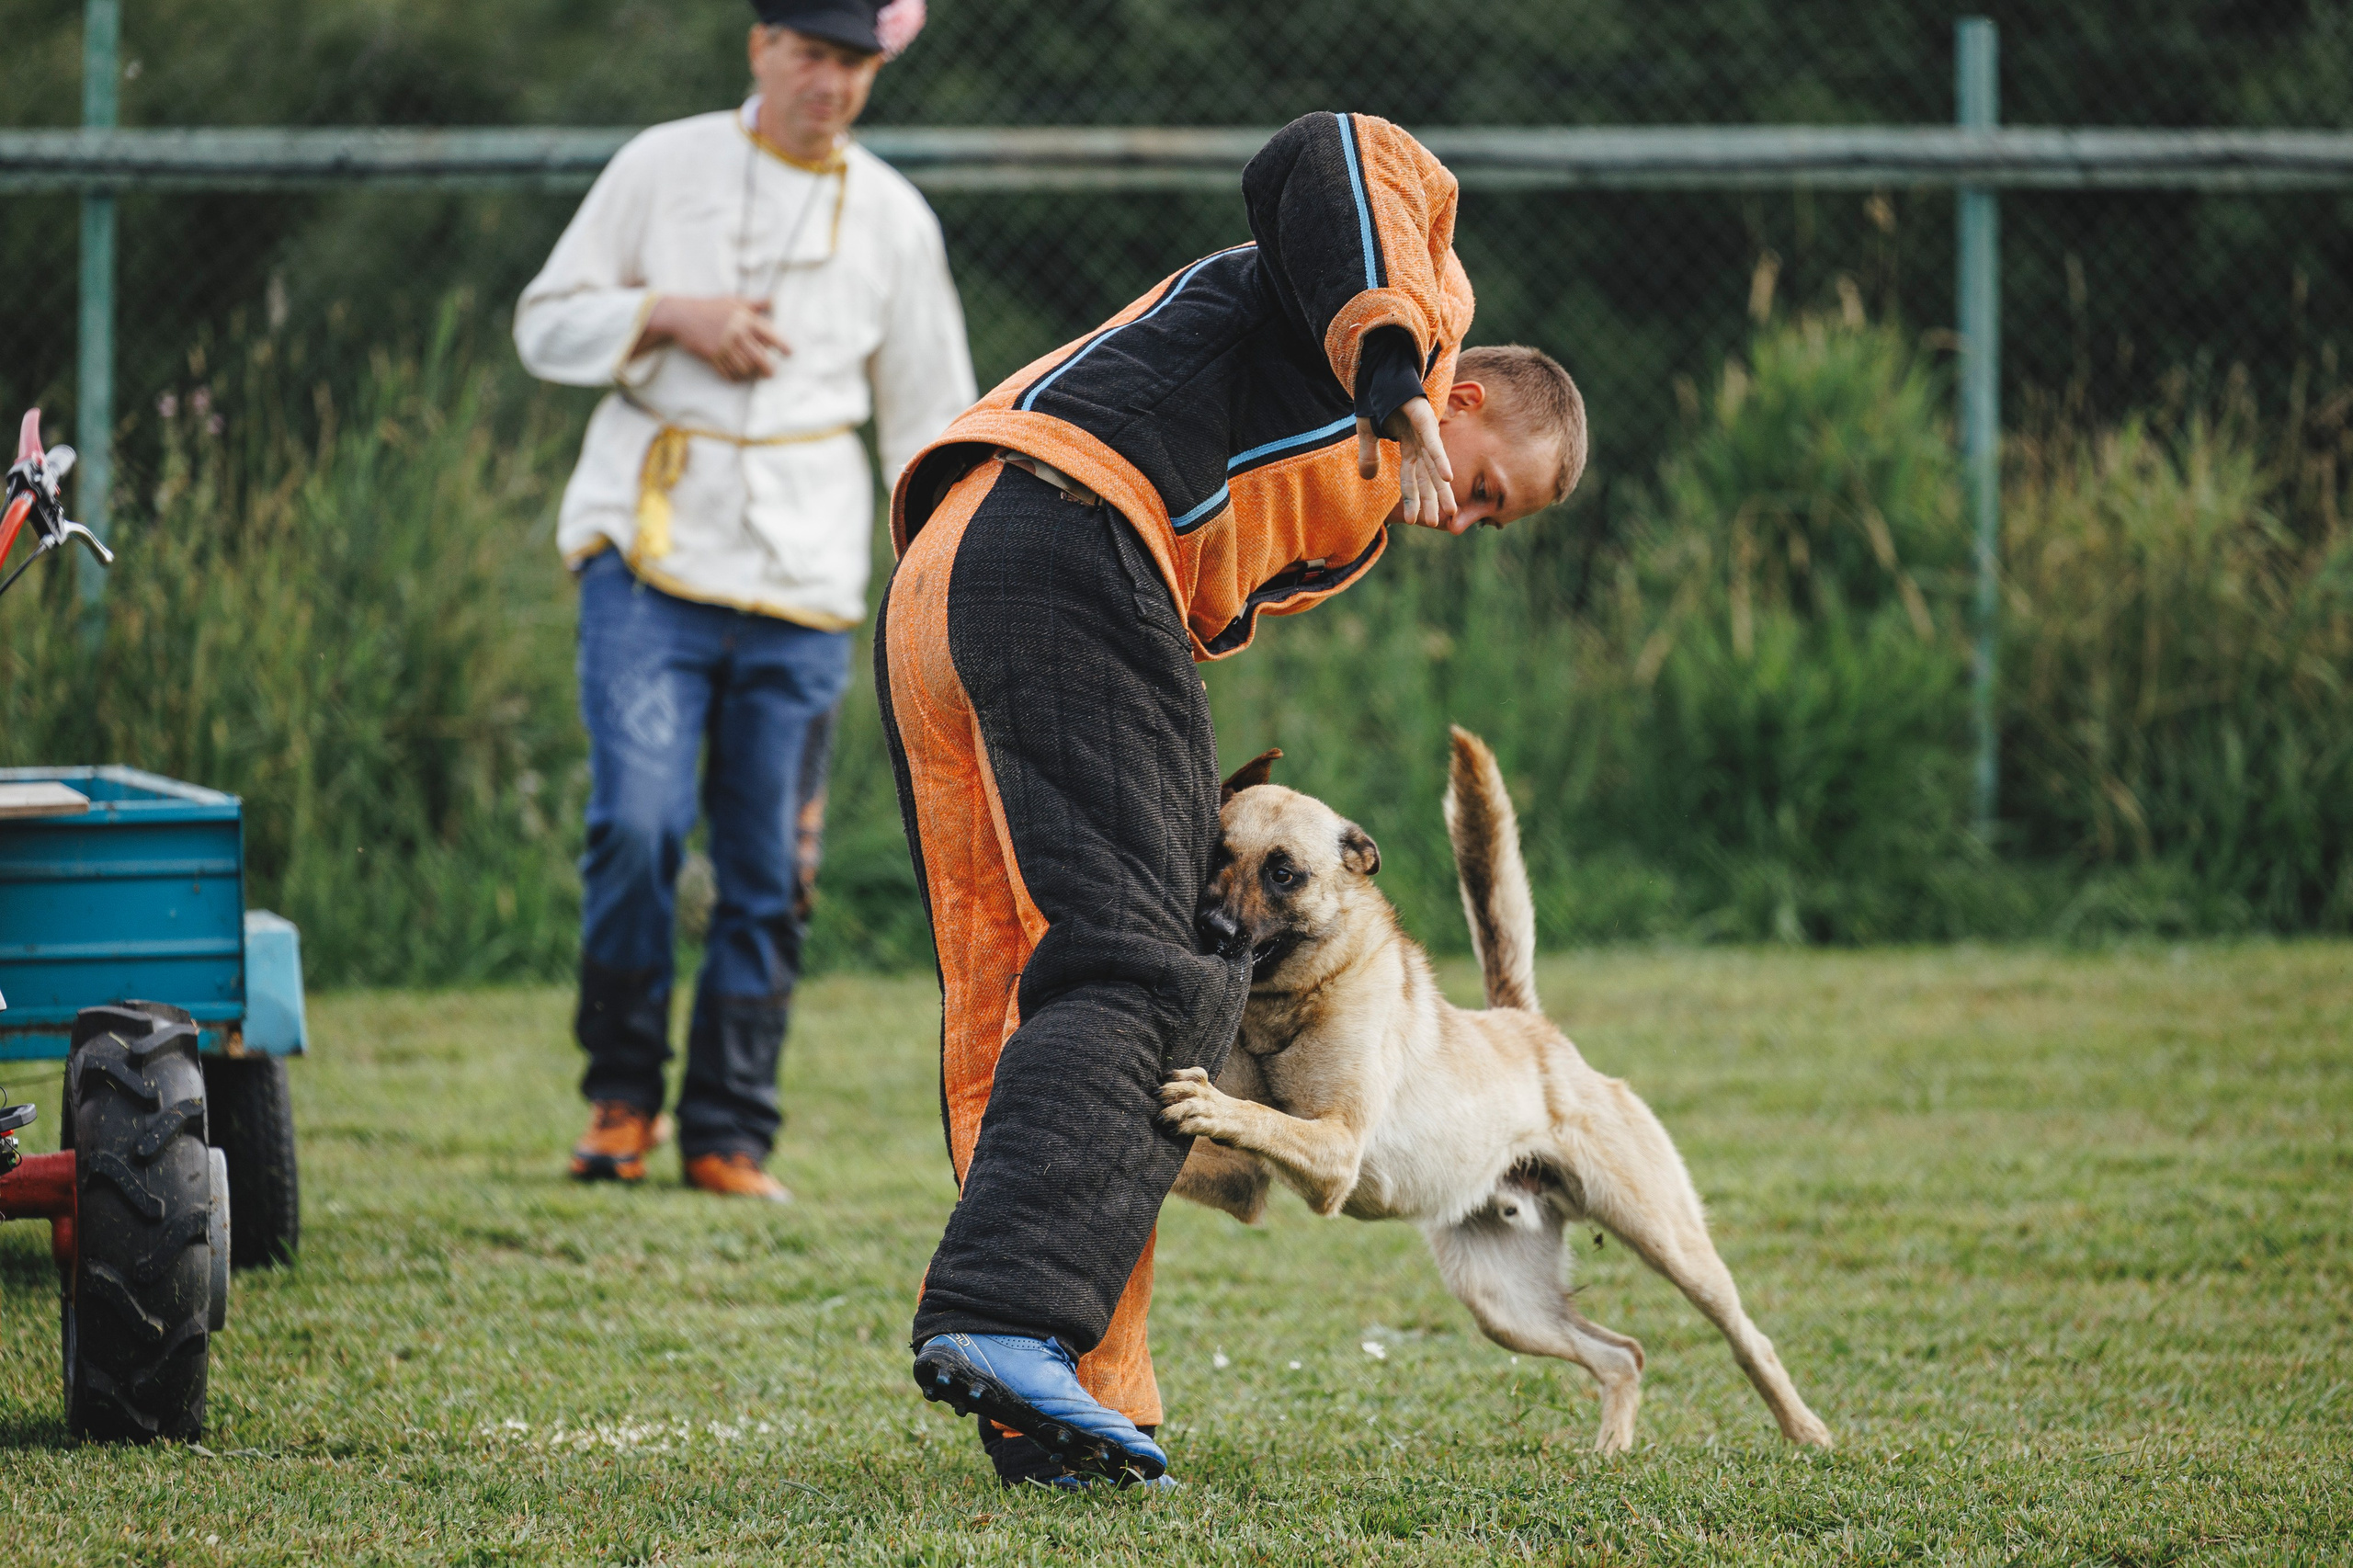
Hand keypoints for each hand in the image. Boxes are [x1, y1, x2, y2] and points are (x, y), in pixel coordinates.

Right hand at [639, 296, 789, 380]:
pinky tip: (739, 377)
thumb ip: (755, 304)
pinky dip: (735, 377)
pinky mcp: (712, 356)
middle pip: (759, 357)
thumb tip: (774, 299)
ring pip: (744, 368)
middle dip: (769, 369)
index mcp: (744, 319)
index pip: (769, 334)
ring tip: (754, 374)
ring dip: (751, 374)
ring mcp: (723, 346)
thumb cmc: (710, 307)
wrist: (682, 316)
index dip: (782, 345)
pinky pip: (728, 372)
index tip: (790, 354)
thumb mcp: (733, 301)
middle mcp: (736, 333)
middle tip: (771, 373)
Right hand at [1356, 395, 1457, 531]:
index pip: (1411, 477)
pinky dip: (1440, 460)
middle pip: (1427, 476)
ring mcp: (1424, 429)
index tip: (1416, 521)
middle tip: (1440, 522)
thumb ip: (1369, 454)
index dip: (1413, 499)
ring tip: (1450, 511)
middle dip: (1434, 500)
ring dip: (1441, 489)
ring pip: (1433, 465)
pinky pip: (1432, 442)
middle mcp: (1420, 441)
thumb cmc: (1376, 398)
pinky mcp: (1424, 417)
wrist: (1378, 370)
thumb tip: (1368, 477)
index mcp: (1408, 445)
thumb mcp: (1367, 431)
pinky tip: (1447, 478)